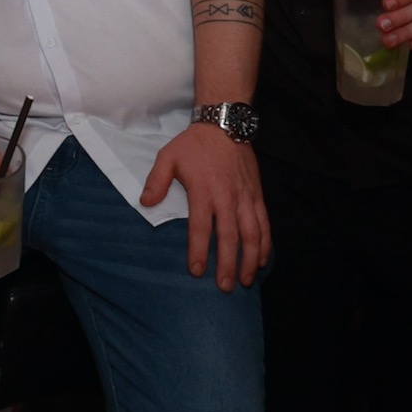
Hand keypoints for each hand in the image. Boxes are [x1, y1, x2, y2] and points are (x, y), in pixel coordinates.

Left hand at [140, 127, 269, 290]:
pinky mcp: (257, 195)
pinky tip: (262, 259)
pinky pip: (264, 223)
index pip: (201, 228)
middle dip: (228, 264)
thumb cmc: (194, 144)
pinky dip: (265, 243)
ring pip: (252, 234)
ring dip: (250, 259)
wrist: (225, 124)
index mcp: (203, 191)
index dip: (199, 251)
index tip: (197, 271)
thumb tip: (146, 203)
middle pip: (230, 237)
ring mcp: (245, 197)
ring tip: (246, 280)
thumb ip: (156, 181)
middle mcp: (227, 198)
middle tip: (225, 287)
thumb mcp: (168, 157)